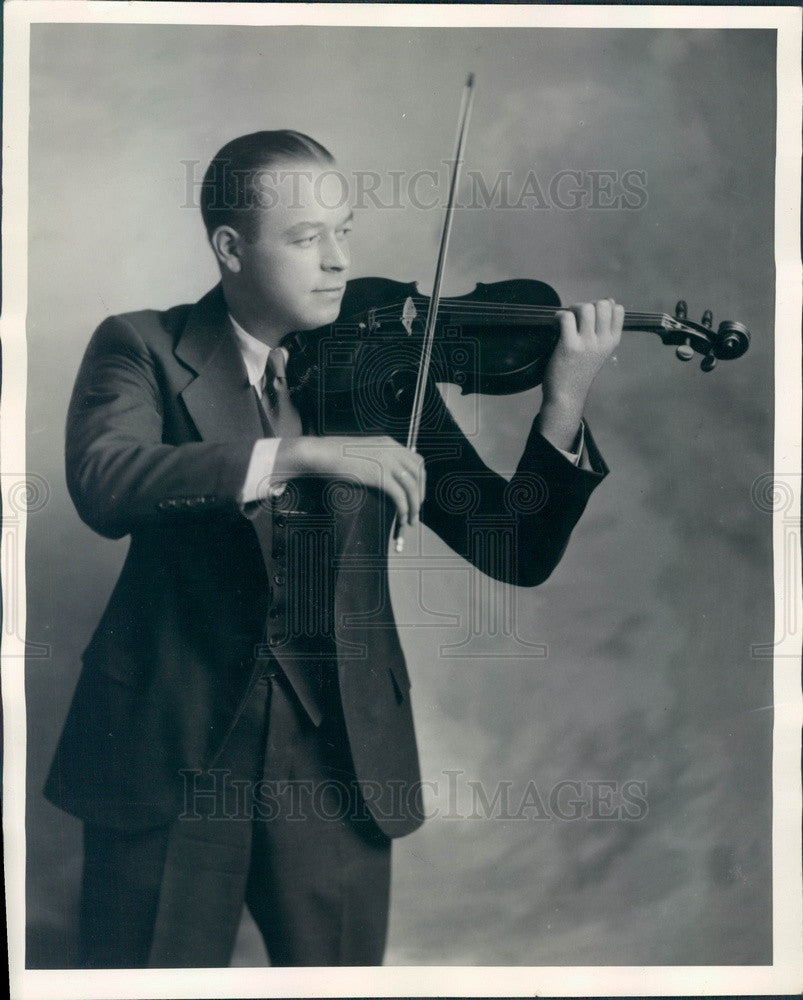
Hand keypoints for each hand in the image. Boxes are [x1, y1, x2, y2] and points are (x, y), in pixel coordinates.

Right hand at [274, 435, 425, 527]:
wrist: (322, 453)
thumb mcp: (364, 452)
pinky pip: (400, 496)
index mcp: (390, 443)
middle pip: (419, 473)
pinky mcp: (379, 476)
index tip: (418, 492)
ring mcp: (387, 462)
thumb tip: (386, 476)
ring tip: (411, 519)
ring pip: (412, 486)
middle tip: (416, 508)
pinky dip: (403, 509)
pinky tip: (401, 518)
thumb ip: (377, 459)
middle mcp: (393, 450)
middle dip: (421, 493)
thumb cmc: (336, 454)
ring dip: (415, 506)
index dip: (421, 479)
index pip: (416, 460)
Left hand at [537, 298, 622, 451]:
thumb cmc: (579, 372)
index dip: (601, 306)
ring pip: (585, 308)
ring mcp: (587, 344)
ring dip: (572, 309)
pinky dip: (558, 317)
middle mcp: (603, 341)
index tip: (589, 316)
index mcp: (612, 341)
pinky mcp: (569, 346)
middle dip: (586, 305)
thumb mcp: (599, 353)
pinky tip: (554, 326)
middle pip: (601, 305)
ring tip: (565, 321)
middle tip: (574, 318)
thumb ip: (601, 332)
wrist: (567, 396)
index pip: (618, 310)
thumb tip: (603, 304)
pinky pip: (566, 317)